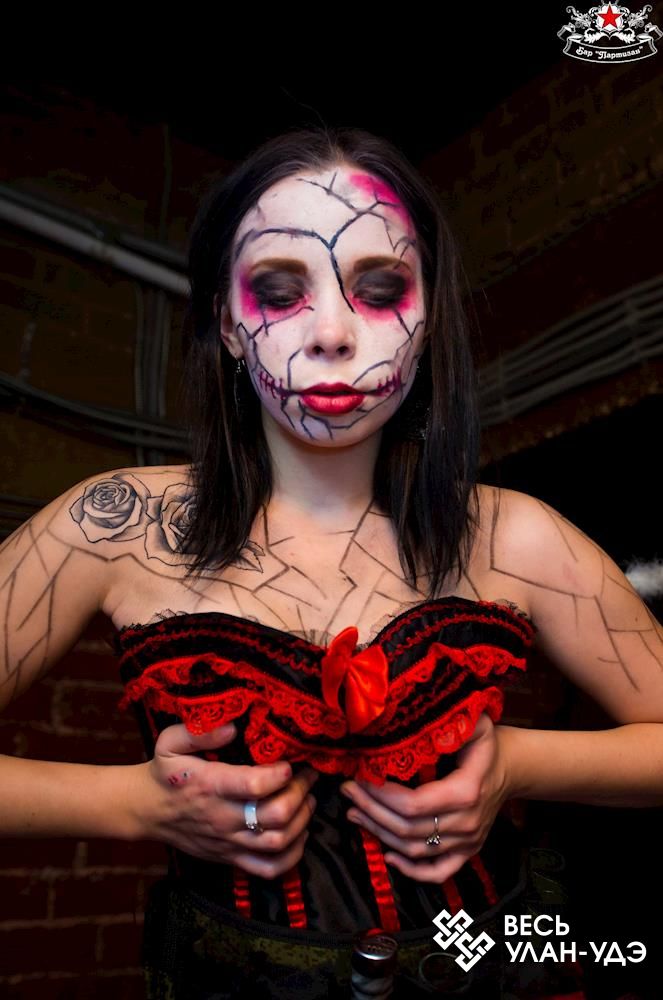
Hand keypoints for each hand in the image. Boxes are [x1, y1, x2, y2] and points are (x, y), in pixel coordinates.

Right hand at [131, 722, 318, 878]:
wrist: (146, 810)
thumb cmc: (164, 772)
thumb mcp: (170, 742)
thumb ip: (200, 732)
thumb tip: (232, 728)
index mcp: (210, 786)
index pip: (254, 786)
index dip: (281, 774)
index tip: (290, 763)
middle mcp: (222, 817)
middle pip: (275, 815)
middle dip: (300, 794)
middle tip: (308, 777)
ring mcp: (228, 842)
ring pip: (277, 842)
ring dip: (302, 821)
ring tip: (308, 800)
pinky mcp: (230, 858)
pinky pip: (268, 869)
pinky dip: (292, 856)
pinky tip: (299, 834)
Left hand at [339, 712, 509, 883]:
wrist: (510, 767)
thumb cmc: (485, 743)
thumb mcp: (474, 723)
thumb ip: (452, 723)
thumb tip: (419, 721)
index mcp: (466, 791)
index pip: (413, 804)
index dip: (381, 795)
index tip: (360, 777)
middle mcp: (468, 822)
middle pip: (408, 828)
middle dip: (371, 810)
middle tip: (348, 791)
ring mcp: (468, 841)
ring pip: (415, 849)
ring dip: (380, 833)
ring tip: (355, 811)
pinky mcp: (467, 851)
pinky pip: (438, 872)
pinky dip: (411, 870)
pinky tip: (388, 855)